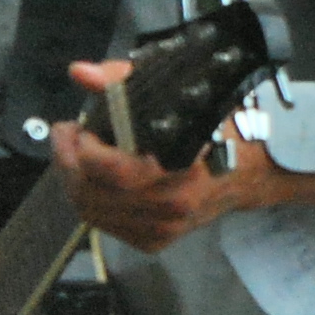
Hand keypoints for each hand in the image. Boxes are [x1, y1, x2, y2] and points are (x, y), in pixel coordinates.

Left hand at [49, 57, 257, 251]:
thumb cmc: (211, 126)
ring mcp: (163, 228)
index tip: (75, 126)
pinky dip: (92, 203)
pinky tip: (93, 181)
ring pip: (92, 211)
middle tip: (65, 137)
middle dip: (68, 161)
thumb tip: (79, 72)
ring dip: (75, 181)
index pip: (108, 168)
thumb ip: (122, 82)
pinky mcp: (156, 241)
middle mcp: (170, 205)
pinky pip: (105, 225)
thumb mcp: (173, 93)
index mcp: (179, 165)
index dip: (80, 147)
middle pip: (91, 191)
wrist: (250, 169)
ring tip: (75, 156)